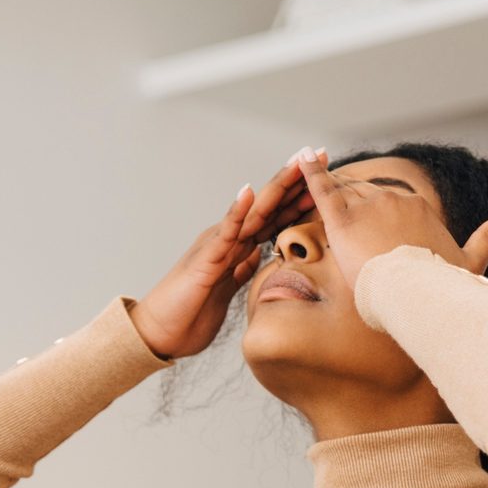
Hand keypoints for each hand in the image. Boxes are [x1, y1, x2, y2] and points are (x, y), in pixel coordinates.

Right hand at [129, 145, 322, 359]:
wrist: (160, 333)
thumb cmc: (190, 313)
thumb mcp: (227, 289)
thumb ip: (241, 269)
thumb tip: (258, 256)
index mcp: (238, 247)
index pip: (275, 216)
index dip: (300, 196)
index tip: (327, 178)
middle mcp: (229, 239)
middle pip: (269, 205)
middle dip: (296, 180)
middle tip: (321, 154)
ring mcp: (217, 245)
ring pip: (253, 211)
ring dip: (275, 186)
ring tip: (296, 163)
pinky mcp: (205, 260)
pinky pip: (224, 233)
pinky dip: (237, 212)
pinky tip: (249, 193)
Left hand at [293, 148, 487, 285]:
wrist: (419, 296)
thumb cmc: (443, 286)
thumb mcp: (471, 262)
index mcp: (418, 208)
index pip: (392, 206)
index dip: (380, 220)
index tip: (375, 237)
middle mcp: (394, 199)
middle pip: (367, 200)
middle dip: (354, 214)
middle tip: (341, 233)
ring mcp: (368, 207)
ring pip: (345, 197)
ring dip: (329, 199)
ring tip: (320, 210)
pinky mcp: (343, 220)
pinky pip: (323, 191)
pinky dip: (310, 174)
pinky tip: (300, 158)